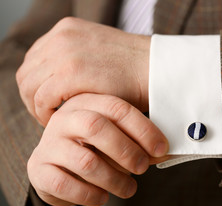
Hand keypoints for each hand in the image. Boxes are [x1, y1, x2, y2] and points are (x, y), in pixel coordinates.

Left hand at [16, 17, 149, 125]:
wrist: (157, 69)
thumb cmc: (133, 70)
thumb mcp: (98, 54)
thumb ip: (74, 60)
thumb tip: (57, 83)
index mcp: (66, 30)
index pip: (34, 60)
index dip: (36, 85)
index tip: (49, 104)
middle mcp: (60, 37)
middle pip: (26, 73)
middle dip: (32, 98)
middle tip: (48, 115)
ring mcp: (64, 52)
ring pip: (29, 86)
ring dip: (37, 107)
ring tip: (53, 120)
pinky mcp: (71, 72)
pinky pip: (42, 97)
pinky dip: (45, 113)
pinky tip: (59, 121)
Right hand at [27, 93, 168, 205]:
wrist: (59, 166)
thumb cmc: (96, 149)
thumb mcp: (119, 140)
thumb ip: (140, 144)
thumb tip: (167, 152)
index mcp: (87, 103)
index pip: (118, 109)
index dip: (143, 130)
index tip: (161, 149)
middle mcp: (64, 118)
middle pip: (96, 127)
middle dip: (127, 151)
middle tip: (143, 168)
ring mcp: (48, 143)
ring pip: (85, 161)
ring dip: (114, 179)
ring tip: (128, 188)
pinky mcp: (38, 169)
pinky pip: (65, 184)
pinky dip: (90, 195)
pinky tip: (102, 197)